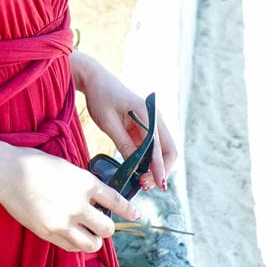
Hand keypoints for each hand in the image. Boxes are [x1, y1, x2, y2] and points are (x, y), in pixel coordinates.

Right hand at [0, 138, 127, 253]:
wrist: (7, 172)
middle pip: (107, 228)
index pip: (116, 200)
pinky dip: (76, 244)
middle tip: (102, 225)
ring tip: (90, 236)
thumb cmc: (35, 164)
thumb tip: (96, 199)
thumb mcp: (67, 167)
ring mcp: (63, 221)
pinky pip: (71, 247)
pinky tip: (74, 238)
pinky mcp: (48, 233)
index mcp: (85, 182)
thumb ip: (83, 184)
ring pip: (92, 243)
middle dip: (108, 228)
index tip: (136, 215)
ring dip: (94, 240)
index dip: (129, 210)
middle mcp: (78, 204)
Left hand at [76, 57, 178, 191]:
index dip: (158, 167)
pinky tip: (139, 174)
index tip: (157, 184)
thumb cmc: (100, 98)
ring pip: (164, 152)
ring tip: (141, 182)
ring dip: (157, 168)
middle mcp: (155, 118)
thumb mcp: (108, 122)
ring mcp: (153, 123)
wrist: (96, 81)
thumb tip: (136, 166)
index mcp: (147, 112)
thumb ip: (123, 143)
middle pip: (170, 150)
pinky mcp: (147, 129)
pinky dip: (150, 163)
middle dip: (162, 170)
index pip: (157, 145)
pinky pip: (153, 150)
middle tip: (145, 185)